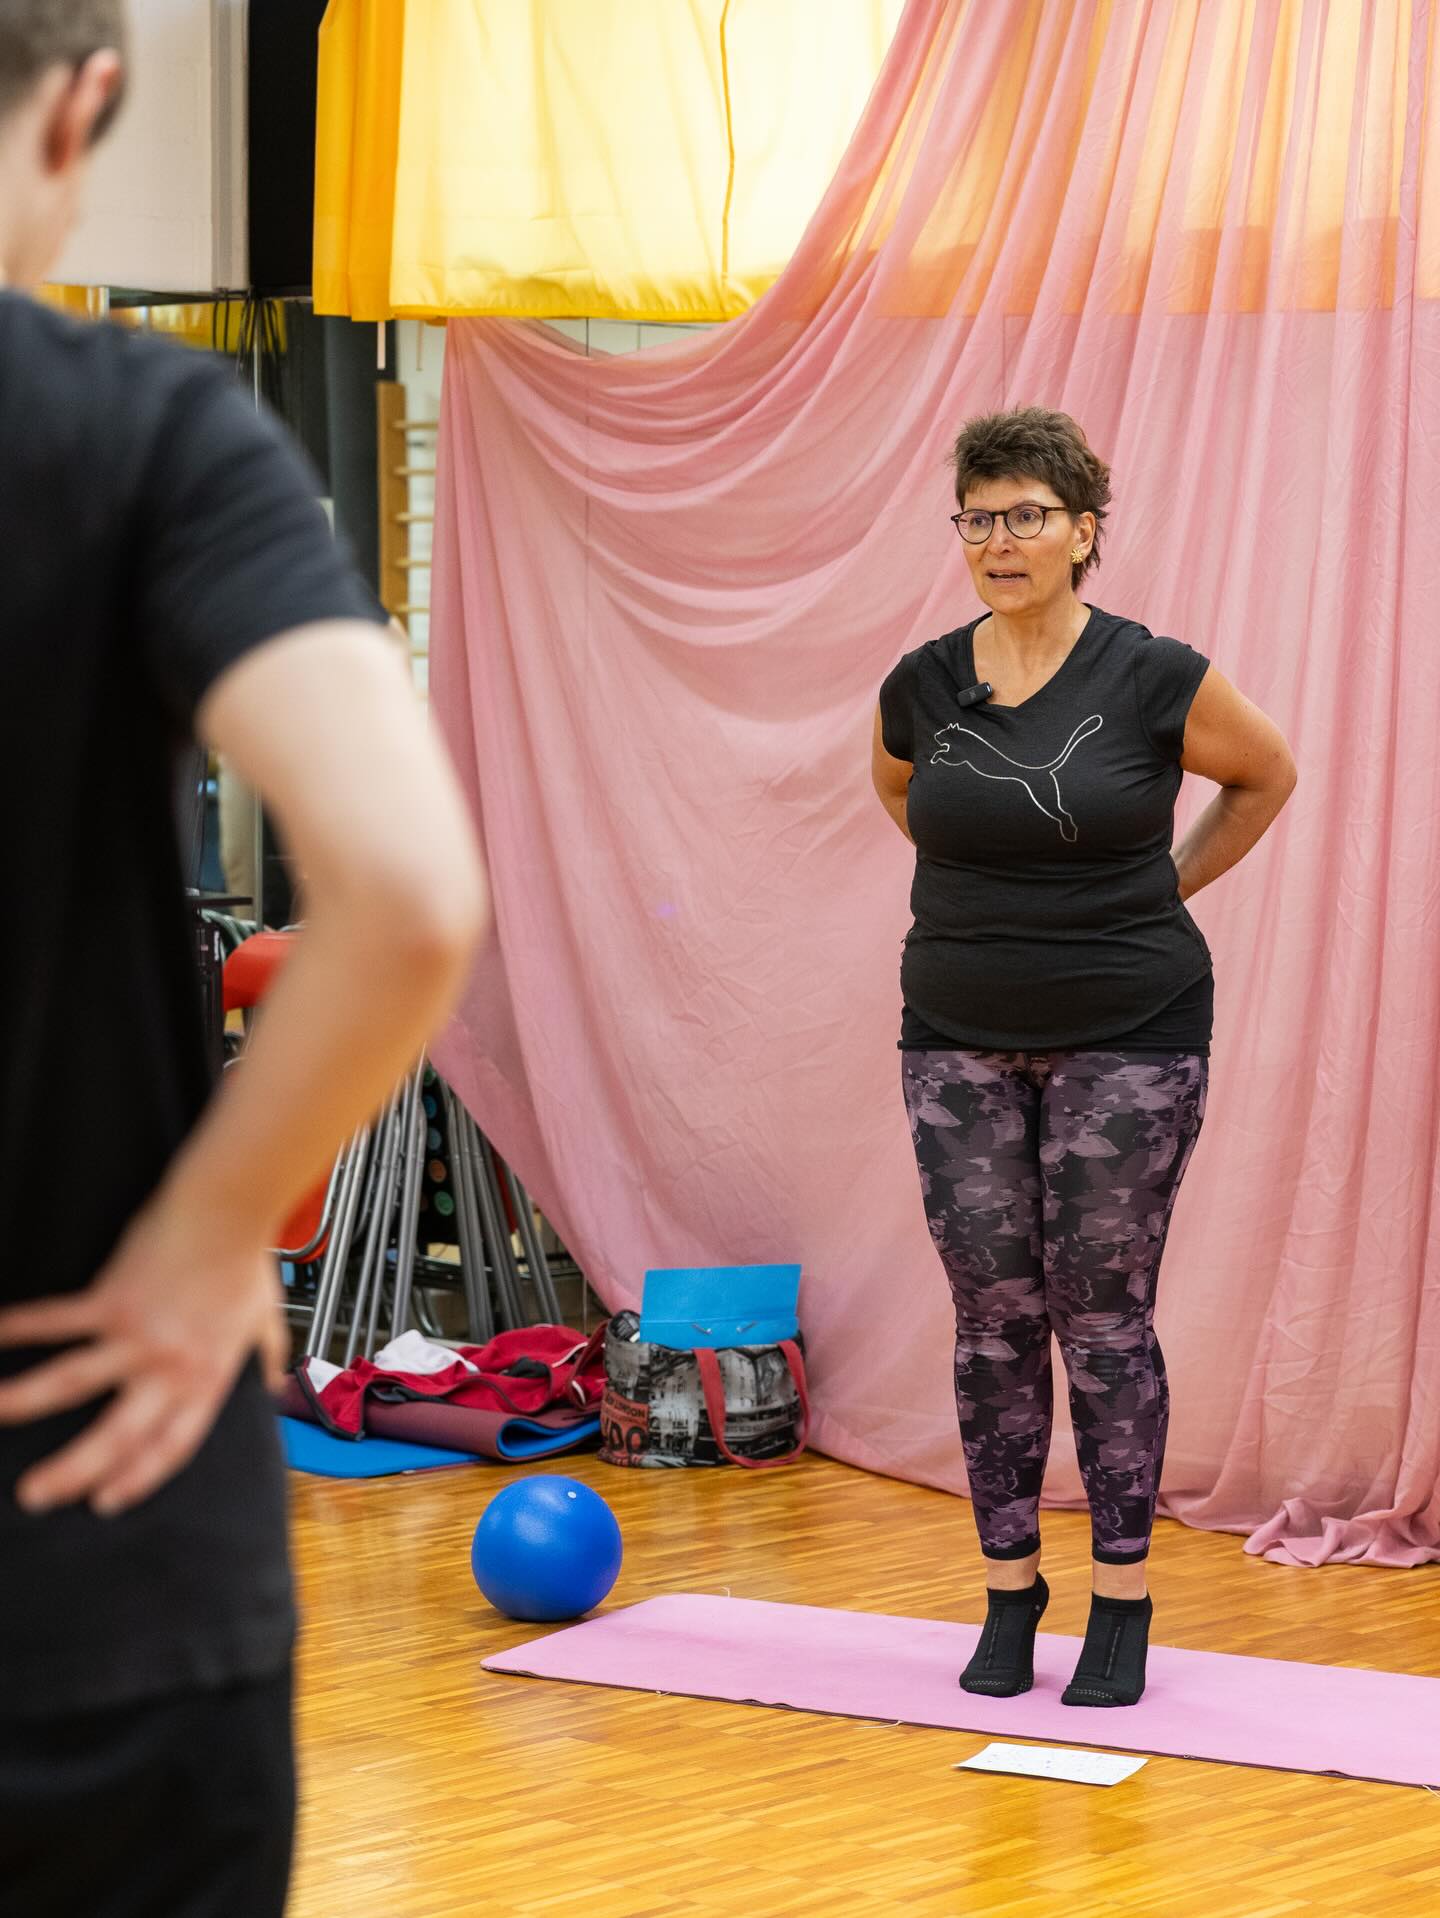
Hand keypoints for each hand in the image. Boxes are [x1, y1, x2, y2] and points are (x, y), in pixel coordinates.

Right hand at [0, 1199, 286, 1517]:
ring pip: (73, 1380)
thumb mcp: (266, 1321)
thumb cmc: (246, 1260)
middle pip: (117, 1432)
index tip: (105, 1501)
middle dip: (73, 1469)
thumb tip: (274, 1386)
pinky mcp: (112, 1298)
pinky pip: (58, 1320)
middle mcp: (170, 1366)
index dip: (138, 1477)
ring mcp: (138, 1334)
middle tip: (36, 1495)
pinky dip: (22, 1327)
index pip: (171, 1444)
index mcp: (207, 1378)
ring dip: (27, 1401)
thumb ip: (265, 1360)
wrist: (229, 1209)